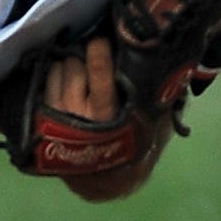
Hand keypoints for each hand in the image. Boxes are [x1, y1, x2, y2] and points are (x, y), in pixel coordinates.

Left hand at [44, 33, 168, 202]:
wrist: (102, 179)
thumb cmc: (132, 145)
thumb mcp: (153, 124)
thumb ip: (162, 99)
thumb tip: (178, 70)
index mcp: (106, 110)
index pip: (97, 67)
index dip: (99, 47)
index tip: (102, 40)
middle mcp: (78, 111)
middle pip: (74, 62)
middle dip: (84, 58)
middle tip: (93, 63)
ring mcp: (56, 114)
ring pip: (58, 68)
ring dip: (69, 66)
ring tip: (80, 75)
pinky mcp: (41, 117)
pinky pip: (45, 81)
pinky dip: (55, 77)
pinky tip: (65, 85)